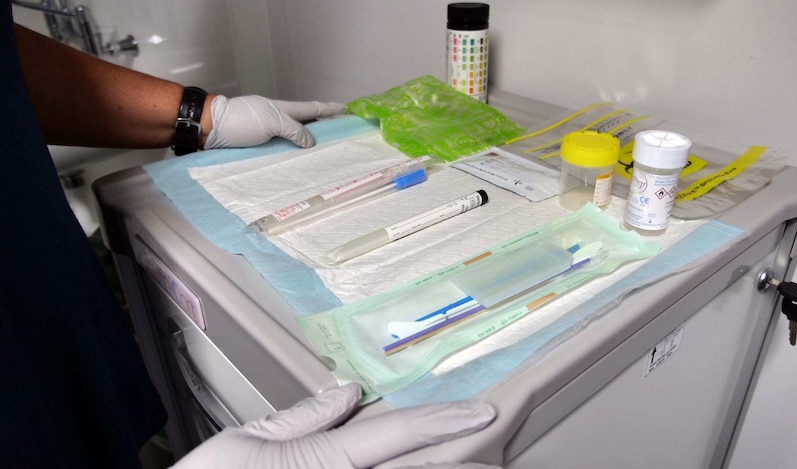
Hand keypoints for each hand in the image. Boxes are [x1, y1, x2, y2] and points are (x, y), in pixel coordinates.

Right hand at [171, 383, 498, 468]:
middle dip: (463, 461)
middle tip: (495, 449)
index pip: (396, 433)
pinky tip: (427, 468)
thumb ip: (302, 419)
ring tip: (472, 460)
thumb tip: (348, 392)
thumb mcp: (244, 444)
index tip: (484, 410)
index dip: (443, 419)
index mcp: (323, 461)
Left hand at [204, 95, 345, 148]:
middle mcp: (278, 121)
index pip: (312, 109)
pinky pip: (282, 153)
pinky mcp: (260, 149)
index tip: (347, 109)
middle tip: (342, 137)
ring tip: (326, 156)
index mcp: (284, 110)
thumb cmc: (241, 120)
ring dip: (309, 147)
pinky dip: (294, 158)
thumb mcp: (272, 121)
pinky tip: (300, 167)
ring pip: (294, 141)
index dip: (330, 109)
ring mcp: (269, 135)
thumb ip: (294, 130)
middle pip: (306, 126)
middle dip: (324, 129)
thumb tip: (311, 142)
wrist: (210, 128)